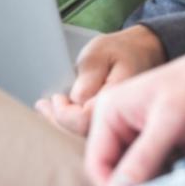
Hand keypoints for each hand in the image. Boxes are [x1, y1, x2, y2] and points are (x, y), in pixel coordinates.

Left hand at [34, 26, 166, 135]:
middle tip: (42, 106)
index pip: (85, 121)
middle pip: (83, 134)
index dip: (65, 114)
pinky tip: (59, 111)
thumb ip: (88, 78)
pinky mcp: (114, 125)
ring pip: (85, 135)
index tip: (56, 98)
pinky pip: (89, 129)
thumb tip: (76, 101)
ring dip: (62, 122)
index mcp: (120, 102)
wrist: (142, 52)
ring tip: (45, 108)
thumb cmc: (119, 51)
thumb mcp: (98, 55)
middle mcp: (122, 119)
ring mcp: (119, 125)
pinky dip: (71, 121)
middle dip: (57, 122)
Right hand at [84, 39, 184, 185]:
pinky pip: (156, 178)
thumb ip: (142, 158)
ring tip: (177, 177)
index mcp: (111, 111)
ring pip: (136, 179)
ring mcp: (144, 141)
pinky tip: (184, 175)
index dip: (111, 185)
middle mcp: (123, 127)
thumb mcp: (170, 121)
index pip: (97, 162)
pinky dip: (167, 184)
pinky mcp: (165, 151)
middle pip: (115, 173)